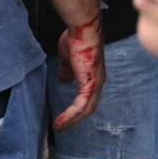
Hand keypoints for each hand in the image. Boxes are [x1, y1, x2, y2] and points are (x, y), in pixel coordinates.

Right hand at [53, 14, 104, 132]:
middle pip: (89, 108)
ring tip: (59, 128)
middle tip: (63, 128)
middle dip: (76, 120)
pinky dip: (70, 115)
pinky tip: (60, 121)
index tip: (66, 117)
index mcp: (94, 76)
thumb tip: (65, 80)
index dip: (78, 109)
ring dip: (71, 121)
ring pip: (85, 110)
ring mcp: (95, 84)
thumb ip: (67, 71)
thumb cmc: (76, 38)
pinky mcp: (89, 84)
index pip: (89, 98)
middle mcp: (98, 82)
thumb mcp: (68, 58)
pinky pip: (80, 106)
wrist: (82, 29)